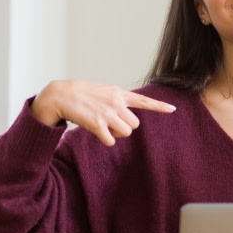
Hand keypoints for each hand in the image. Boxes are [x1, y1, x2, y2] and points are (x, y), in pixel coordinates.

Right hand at [31, 80, 175, 145]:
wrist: (60, 95)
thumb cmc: (81, 94)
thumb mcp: (103, 91)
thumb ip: (117, 100)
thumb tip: (127, 116)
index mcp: (118, 93)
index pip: (143, 101)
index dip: (159, 106)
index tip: (173, 109)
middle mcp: (116, 102)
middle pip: (135, 125)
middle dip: (124, 127)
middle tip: (110, 122)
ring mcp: (108, 113)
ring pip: (126, 133)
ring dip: (116, 134)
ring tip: (102, 125)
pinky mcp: (98, 125)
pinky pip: (111, 141)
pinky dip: (105, 140)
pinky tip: (96, 131)